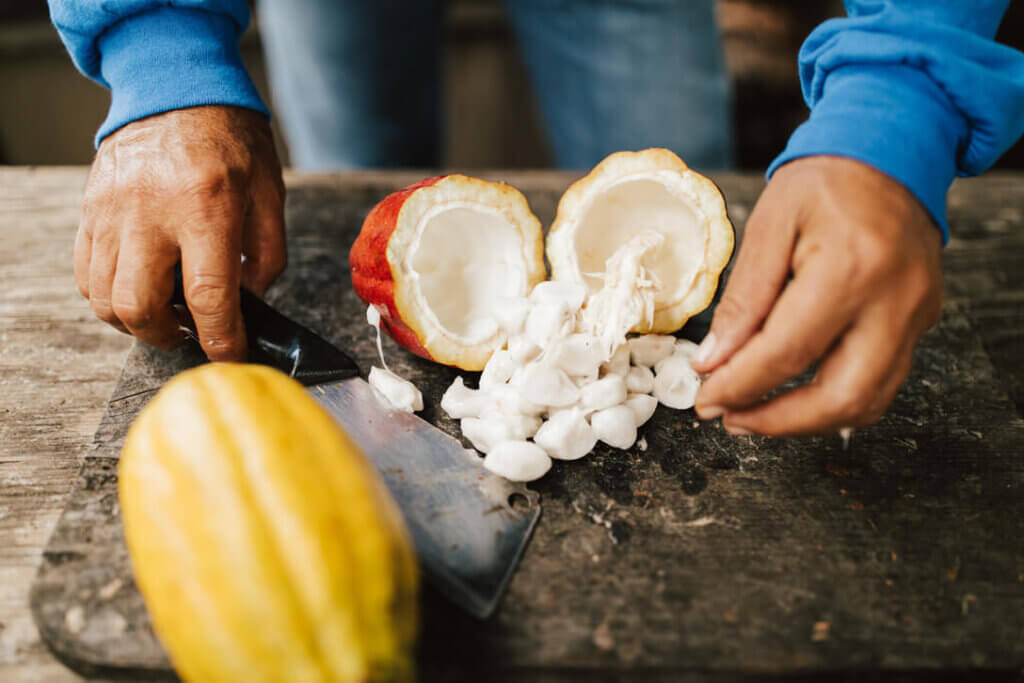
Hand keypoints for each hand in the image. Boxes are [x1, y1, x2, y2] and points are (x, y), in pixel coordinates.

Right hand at [75, 105, 285, 360]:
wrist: (176, 87)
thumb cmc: (231, 140)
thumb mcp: (269, 194)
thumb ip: (265, 255)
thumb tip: (249, 304)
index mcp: (204, 205)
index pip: (207, 295)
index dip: (221, 338)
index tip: (230, 354)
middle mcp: (150, 211)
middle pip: (139, 306)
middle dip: (167, 337)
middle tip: (191, 334)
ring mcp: (111, 211)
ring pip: (104, 297)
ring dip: (135, 322)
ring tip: (166, 314)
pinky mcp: (90, 210)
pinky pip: (86, 273)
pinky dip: (108, 296)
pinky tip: (139, 290)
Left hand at [690, 156, 942, 435]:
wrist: (891, 152)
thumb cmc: (824, 181)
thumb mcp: (769, 225)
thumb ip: (744, 299)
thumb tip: (714, 361)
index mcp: (850, 269)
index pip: (787, 353)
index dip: (740, 385)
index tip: (705, 400)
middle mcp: (894, 301)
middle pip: (841, 397)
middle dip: (778, 421)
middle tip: (730, 418)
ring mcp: (915, 315)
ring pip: (868, 402)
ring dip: (807, 420)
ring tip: (755, 412)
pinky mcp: (920, 321)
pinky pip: (882, 381)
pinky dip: (834, 399)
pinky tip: (793, 392)